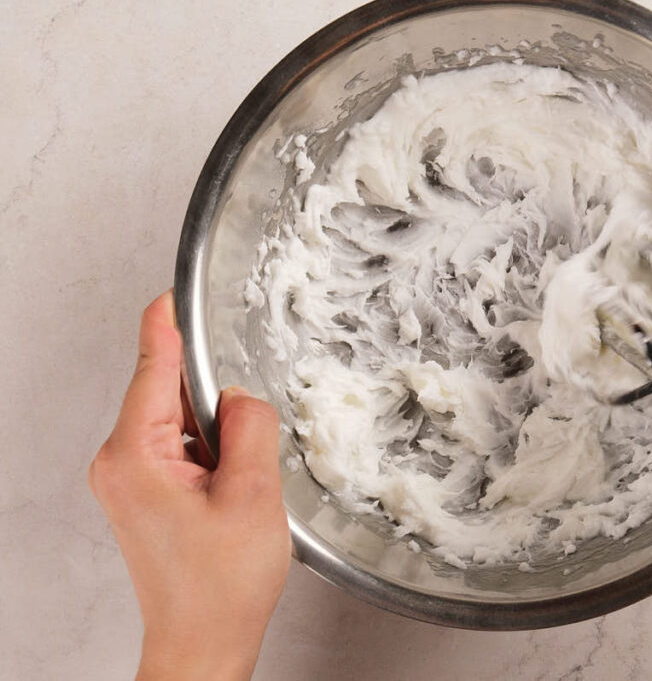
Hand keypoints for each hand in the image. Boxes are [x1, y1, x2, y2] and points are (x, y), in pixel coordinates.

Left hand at [89, 292, 290, 680]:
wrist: (202, 643)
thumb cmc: (220, 586)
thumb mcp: (252, 493)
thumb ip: (248, 425)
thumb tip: (239, 395)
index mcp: (135, 454)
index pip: (151, 365)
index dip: (168, 322)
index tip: (176, 288)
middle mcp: (120, 461)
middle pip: (168, 389)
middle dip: (215, 395)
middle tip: (251, 430)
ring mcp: (129, 477)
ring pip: (180, 419)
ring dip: (218, 429)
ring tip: (243, 478)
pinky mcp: (146, 491)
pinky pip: (181, 445)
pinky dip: (212, 448)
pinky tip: (235, 482)